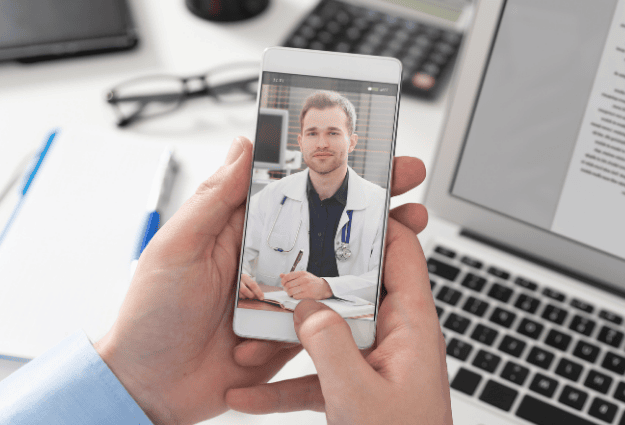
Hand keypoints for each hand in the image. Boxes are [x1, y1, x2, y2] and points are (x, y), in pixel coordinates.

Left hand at [94, 138, 300, 424]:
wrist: (150, 385)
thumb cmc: (152, 315)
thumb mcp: (178, 248)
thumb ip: (212, 201)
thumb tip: (241, 149)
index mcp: (230, 233)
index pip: (273, 196)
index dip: (300, 180)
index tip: (329, 166)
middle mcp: (256, 262)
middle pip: (307, 239)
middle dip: (319, 242)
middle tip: (315, 250)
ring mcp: (272, 299)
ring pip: (315, 282)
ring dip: (299, 296)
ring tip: (263, 314)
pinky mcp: (282, 334)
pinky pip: (310, 325)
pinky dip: (293, 333)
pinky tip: (255, 344)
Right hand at [226, 158, 449, 424]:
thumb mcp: (358, 395)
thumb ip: (329, 344)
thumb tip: (308, 308)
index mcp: (412, 328)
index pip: (402, 254)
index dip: (378, 223)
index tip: (346, 202)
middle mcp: (394, 339)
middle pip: (354, 288)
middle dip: (314, 279)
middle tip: (280, 259)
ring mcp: (372, 363)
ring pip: (327, 332)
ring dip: (287, 336)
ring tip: (249, 332)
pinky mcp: (354, 388)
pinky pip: (315, 374)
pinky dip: (283, 382)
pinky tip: (247, 394)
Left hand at [280, 271, 332, 299]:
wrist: (324, 287)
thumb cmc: (312, 281)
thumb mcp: (303, 275)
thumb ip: (292, 275)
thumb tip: (281, 275)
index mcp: (302, 273)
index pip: (287, 277)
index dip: (283, 281)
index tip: (283, 284)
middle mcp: (304, 279)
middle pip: (288, 285)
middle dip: (286, 289)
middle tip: (287, 290)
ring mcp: (306, 287)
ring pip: (291, 292)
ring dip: (289, 294)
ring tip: (291, 293)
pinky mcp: (308, 294)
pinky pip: (296, 296)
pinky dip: (294, 297)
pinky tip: (297, 295)